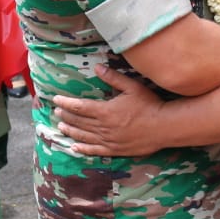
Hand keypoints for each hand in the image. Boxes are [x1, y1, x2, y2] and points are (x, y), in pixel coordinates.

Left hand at [53, 64, 168, 156]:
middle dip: (66, 115)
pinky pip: (95, 150)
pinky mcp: (115, 150)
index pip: (80, 106)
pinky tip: (74, 147)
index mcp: (105, 110)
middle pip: (79, 121)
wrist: (164, 127)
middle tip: (56, 111)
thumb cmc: (149, 104)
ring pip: (84, 136)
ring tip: (60, 126)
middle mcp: (104, 127)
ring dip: (71, 131)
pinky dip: (83, 149)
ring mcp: (109, 140)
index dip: (66, 103)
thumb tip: (97, 68)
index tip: (56, 100)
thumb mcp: (132, 87)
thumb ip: (113, 78)